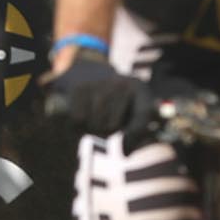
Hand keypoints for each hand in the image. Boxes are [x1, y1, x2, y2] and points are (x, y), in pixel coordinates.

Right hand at [43, 55, 160, 141]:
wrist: (85, 68)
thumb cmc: (111, 99)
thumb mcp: (128, 108)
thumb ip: (136, 129)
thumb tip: (127, 152)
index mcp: (139, 88)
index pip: (143, 114)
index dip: (136, 135)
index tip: (125, 151)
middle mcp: (121, 83)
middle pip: (112, 126)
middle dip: (104, 131)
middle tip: (101, 120)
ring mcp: (100, 84)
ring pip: (94, 125)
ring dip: (89, 128)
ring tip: (90, 116)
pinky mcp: (79, 88)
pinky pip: (78, 120)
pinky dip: (76, 124)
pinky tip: (78, 114)